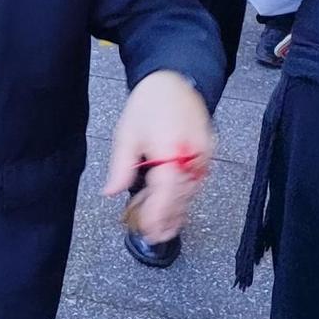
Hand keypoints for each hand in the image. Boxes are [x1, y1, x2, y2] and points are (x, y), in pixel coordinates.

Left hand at [103, 70, 214, 243]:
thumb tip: (111, 192)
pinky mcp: (207, 154)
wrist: (174, 82)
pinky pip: (196, 182)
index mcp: (171, 152)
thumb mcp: (126, 135)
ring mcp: (203, 156)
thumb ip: (121, 167)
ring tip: (163, 230)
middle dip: (167, 219)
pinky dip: (184, 197)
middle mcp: (192, 157)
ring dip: (177, 211)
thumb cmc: (148, 105)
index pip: (166, 192)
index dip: (157, 215)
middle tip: (152, 236)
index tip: (146, 231)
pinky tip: (175, 209)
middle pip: (181, 197)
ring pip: (191, 192)